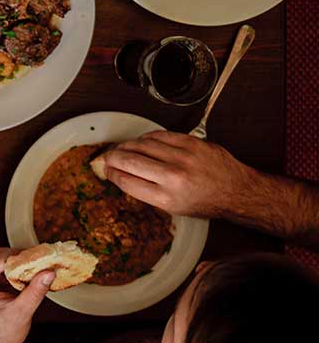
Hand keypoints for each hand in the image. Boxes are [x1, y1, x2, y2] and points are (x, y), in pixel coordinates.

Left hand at [0, 248, 52, 342]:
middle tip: (39, 262)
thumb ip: (35, 291)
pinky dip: (12, 265)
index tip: (37, 258)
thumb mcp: (22, 312)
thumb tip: (48, 273)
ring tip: (34, 268)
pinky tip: (24, 273)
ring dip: (16, 261)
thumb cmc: (2, 334)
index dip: (18, 257)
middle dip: (18, 258)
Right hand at [99, 130, 253, 217]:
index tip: (106, 170)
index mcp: (166, 197)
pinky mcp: (190, 142)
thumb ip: (146, 191)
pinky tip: (142, 142)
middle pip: (128, 160)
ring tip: (123, 149)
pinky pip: (157, 135)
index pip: (126, 180)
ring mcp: (182, 157)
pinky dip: (145, 138)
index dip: (111, 173)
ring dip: (126, 145)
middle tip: (107, 157)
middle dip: (112, 157)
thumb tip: (121, 175)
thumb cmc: (206, 202)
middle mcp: (172, 177)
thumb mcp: (173, 207)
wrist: (236, 191)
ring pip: (140, 144)